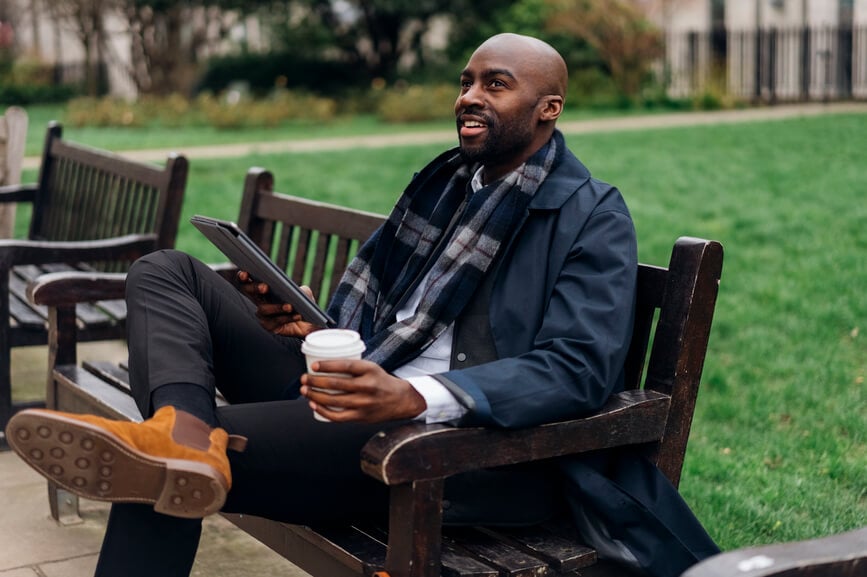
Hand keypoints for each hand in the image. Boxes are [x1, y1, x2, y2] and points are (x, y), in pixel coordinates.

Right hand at [237, 270, 317, 337]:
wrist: (309, 324)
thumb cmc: (302, 304)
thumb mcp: (305, 294)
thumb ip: (302, 290)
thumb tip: (300, 291)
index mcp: (263, 290)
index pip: (248, 281)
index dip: (243, 277)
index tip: (244, 273)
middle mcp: (259, 301)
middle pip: (249, 292)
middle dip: (254, 288)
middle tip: (265, 287)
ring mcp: (263, 315)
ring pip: (264, 309)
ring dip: (277, 307)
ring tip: (289, 306)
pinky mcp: (270, 326)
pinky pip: (276, 321)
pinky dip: (288, 318)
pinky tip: (297, 315)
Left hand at [300, 360, 426, 422]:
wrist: (401, 400)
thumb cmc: (381, 381)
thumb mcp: (371, 368)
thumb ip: (352, 367)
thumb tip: (324, 364)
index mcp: (370, 370)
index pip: (346, 366)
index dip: (327, 365)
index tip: (314, 365)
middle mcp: (367, 387)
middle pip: (336, 384)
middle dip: (315, 381)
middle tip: (304, 378)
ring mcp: (364, 403)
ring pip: (333, 400)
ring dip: (315, 395)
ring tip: (305, 390)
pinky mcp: (361, 416)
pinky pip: (338, 416)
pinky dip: (323, 411)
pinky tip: (313, 405)